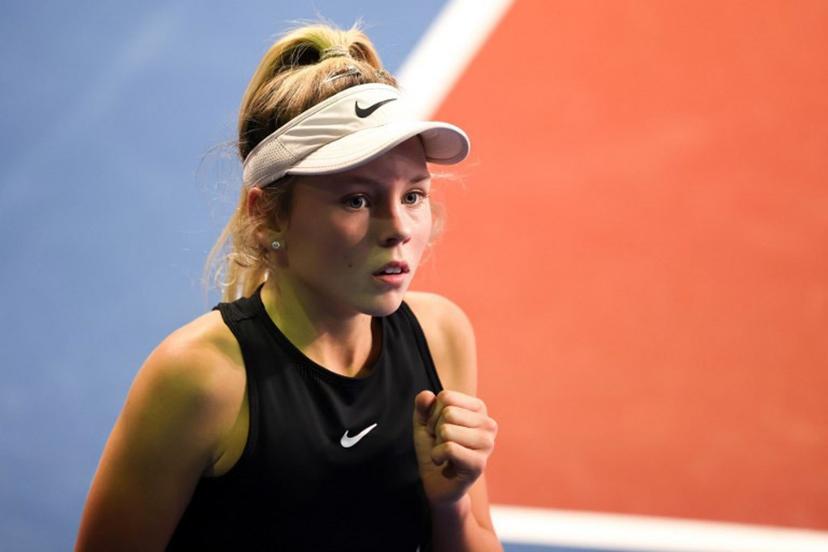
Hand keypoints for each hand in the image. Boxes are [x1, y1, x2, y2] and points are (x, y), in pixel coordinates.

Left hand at [412, 390, 497, 506]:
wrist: (436, 483)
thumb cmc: (434, 448)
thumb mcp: (424, 422)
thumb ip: (423, 405)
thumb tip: (426, 395)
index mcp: (479, 408)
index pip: (446, 397)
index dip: (433, 413)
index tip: (438, 428)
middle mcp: (488, 424)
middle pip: (447, 412)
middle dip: (435, 429)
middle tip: (442, 443)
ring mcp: (487, 444)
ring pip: (447, 430)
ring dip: (437, 444)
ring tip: (445, 453)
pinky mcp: (479, 463)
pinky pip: (448, 448)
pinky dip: (438, 456)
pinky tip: (446, 464)